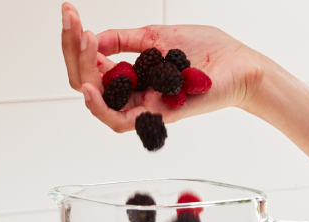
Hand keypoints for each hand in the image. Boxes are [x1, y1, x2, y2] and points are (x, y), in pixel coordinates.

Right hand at [60, 2, 268, 132]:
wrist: (239, 65)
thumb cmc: (209, 53)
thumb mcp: (156, 37)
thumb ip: (124, 40)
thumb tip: (94, 37)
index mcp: (132, 73)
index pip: (91, 64)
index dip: (75, 41)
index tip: (70, 14)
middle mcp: (134, 92)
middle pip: (87, 83)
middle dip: (73, 52)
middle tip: (74, 26)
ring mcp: (144, 105)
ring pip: (98, 103)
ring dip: (81, 74)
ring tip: (82, 47)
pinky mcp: (157, 115)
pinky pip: (120, 121)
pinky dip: (100, 106)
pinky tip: (90, 86)